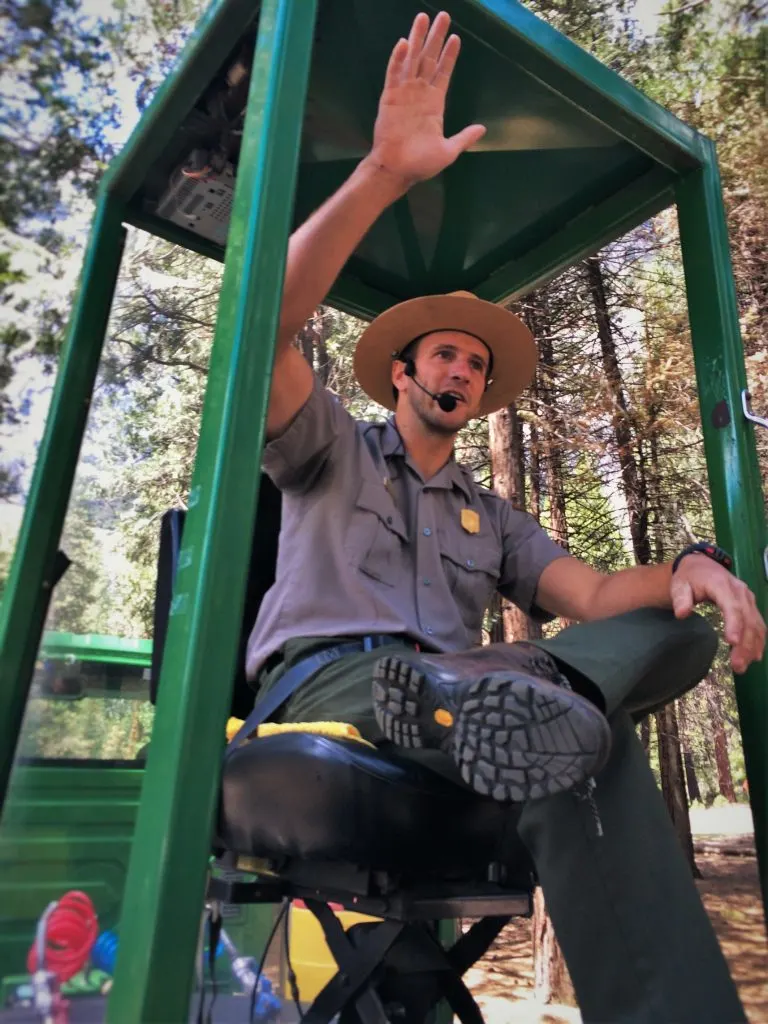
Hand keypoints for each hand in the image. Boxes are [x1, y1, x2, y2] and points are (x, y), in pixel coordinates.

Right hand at [364, 12, 485, 192]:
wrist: (397, 171)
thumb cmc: (420, 164)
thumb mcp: (449, 151)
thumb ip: (464, 138)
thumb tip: (481, 129)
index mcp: (434, 104)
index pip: (443, 73)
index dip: (449, 56)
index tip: (455, 38)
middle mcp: (420, 94)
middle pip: (429, 59)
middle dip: (436, 37)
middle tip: (443, 16)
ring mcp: (404, 94)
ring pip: (412, 60)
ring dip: (418, 38)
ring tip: (423, 17)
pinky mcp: (390, 98)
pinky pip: (394, 74)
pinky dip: (398, 58)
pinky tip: (404, 42)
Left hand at [670, 554, 765, 673]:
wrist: (702, 566)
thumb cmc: (689, 577)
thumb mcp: (679, 584)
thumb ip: (680, 598)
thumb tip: (682, 614)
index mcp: (722, 585)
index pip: (732, 606)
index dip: (734, 624)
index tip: (732, 642)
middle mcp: (740, 592)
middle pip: (747, 619)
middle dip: (744, 644)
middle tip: (737, 666)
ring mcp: (748, 599)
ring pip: (756, 624)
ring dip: (752, 646)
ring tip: (742, 667)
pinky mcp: (751, 606)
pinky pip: (759, 624)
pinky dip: (758, 641)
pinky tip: (754, 656)